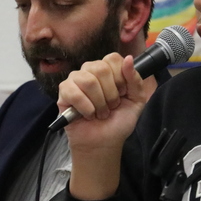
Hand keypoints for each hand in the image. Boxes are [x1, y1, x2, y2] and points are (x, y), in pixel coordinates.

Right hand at [57, 53, 157, 199]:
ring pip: (88, 80)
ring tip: (100, 113)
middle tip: (111, 107)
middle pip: (101, 68)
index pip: (113, 58)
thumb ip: (135, 80)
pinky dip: (86, 108)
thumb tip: (129, 59)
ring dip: (99, 103)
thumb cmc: (119, 121)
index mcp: (108, 69)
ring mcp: (76, 79)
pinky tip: (88, 115)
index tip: (122, 94)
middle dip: (111, 94)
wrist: (105, 142)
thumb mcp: (136, 100)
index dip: (121, 78)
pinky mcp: (64, 92)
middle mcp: (91, 70)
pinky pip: (74, 92)